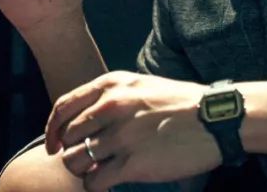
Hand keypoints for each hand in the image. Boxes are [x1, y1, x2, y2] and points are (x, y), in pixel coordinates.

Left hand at [46, 71, 220, 190]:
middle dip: (72, 152)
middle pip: (67, 138)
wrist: (215, 119)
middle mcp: (111, 107)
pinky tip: (108, 183)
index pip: (63, 108)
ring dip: (83, 170)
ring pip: (75, 161)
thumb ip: (111, 96)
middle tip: (88, 160)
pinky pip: (94, 181)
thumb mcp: (140, 85)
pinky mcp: (133, 163)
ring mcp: (121, 136)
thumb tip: (85, 118)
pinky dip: (96, 185)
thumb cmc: (181, 103)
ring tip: (100, 171)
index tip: (52, 145)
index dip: (51, 130)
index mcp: (111, 85)